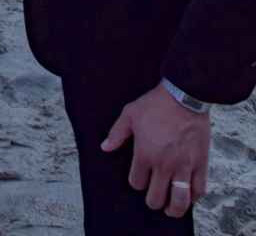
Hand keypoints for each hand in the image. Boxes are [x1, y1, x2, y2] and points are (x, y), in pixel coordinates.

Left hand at [101, 83, 210, 217]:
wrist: (184, 96)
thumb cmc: (156, 104)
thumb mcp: (130, 114)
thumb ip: (117, 133)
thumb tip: (105, 148)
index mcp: (145, 154)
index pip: (137, 183)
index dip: (136, 182)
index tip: (139, 177)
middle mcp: (164, 165)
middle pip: (156, 198)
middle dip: (153, 200)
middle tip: (154, 197)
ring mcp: (183, 166)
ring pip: (179, 201)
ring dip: (173, 208)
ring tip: (170, 207)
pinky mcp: (200, 163)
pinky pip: (199, 190)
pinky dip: (194, 197)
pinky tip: (189, 195)